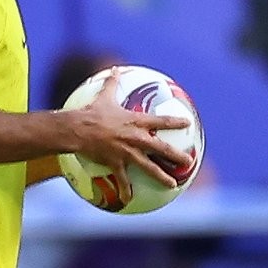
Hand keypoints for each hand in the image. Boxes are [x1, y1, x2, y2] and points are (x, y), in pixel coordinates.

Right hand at [63, 68, 191, 188]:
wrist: (78, 129)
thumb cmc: (91, 112)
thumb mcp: (104, 96)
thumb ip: (112, 83)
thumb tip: (115, 68)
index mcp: (136, 121)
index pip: (161, 121)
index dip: (176, 122)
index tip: (187, 124)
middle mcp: (136, 138)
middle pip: (162, 148)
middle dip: (177, 156)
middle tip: (188, 162)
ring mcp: (127, 152)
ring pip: (149, 167)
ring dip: (162, 176)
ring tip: (172, 184)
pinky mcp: (116, 163)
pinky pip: (123, 179)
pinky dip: (126, 189)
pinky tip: (129, 199)